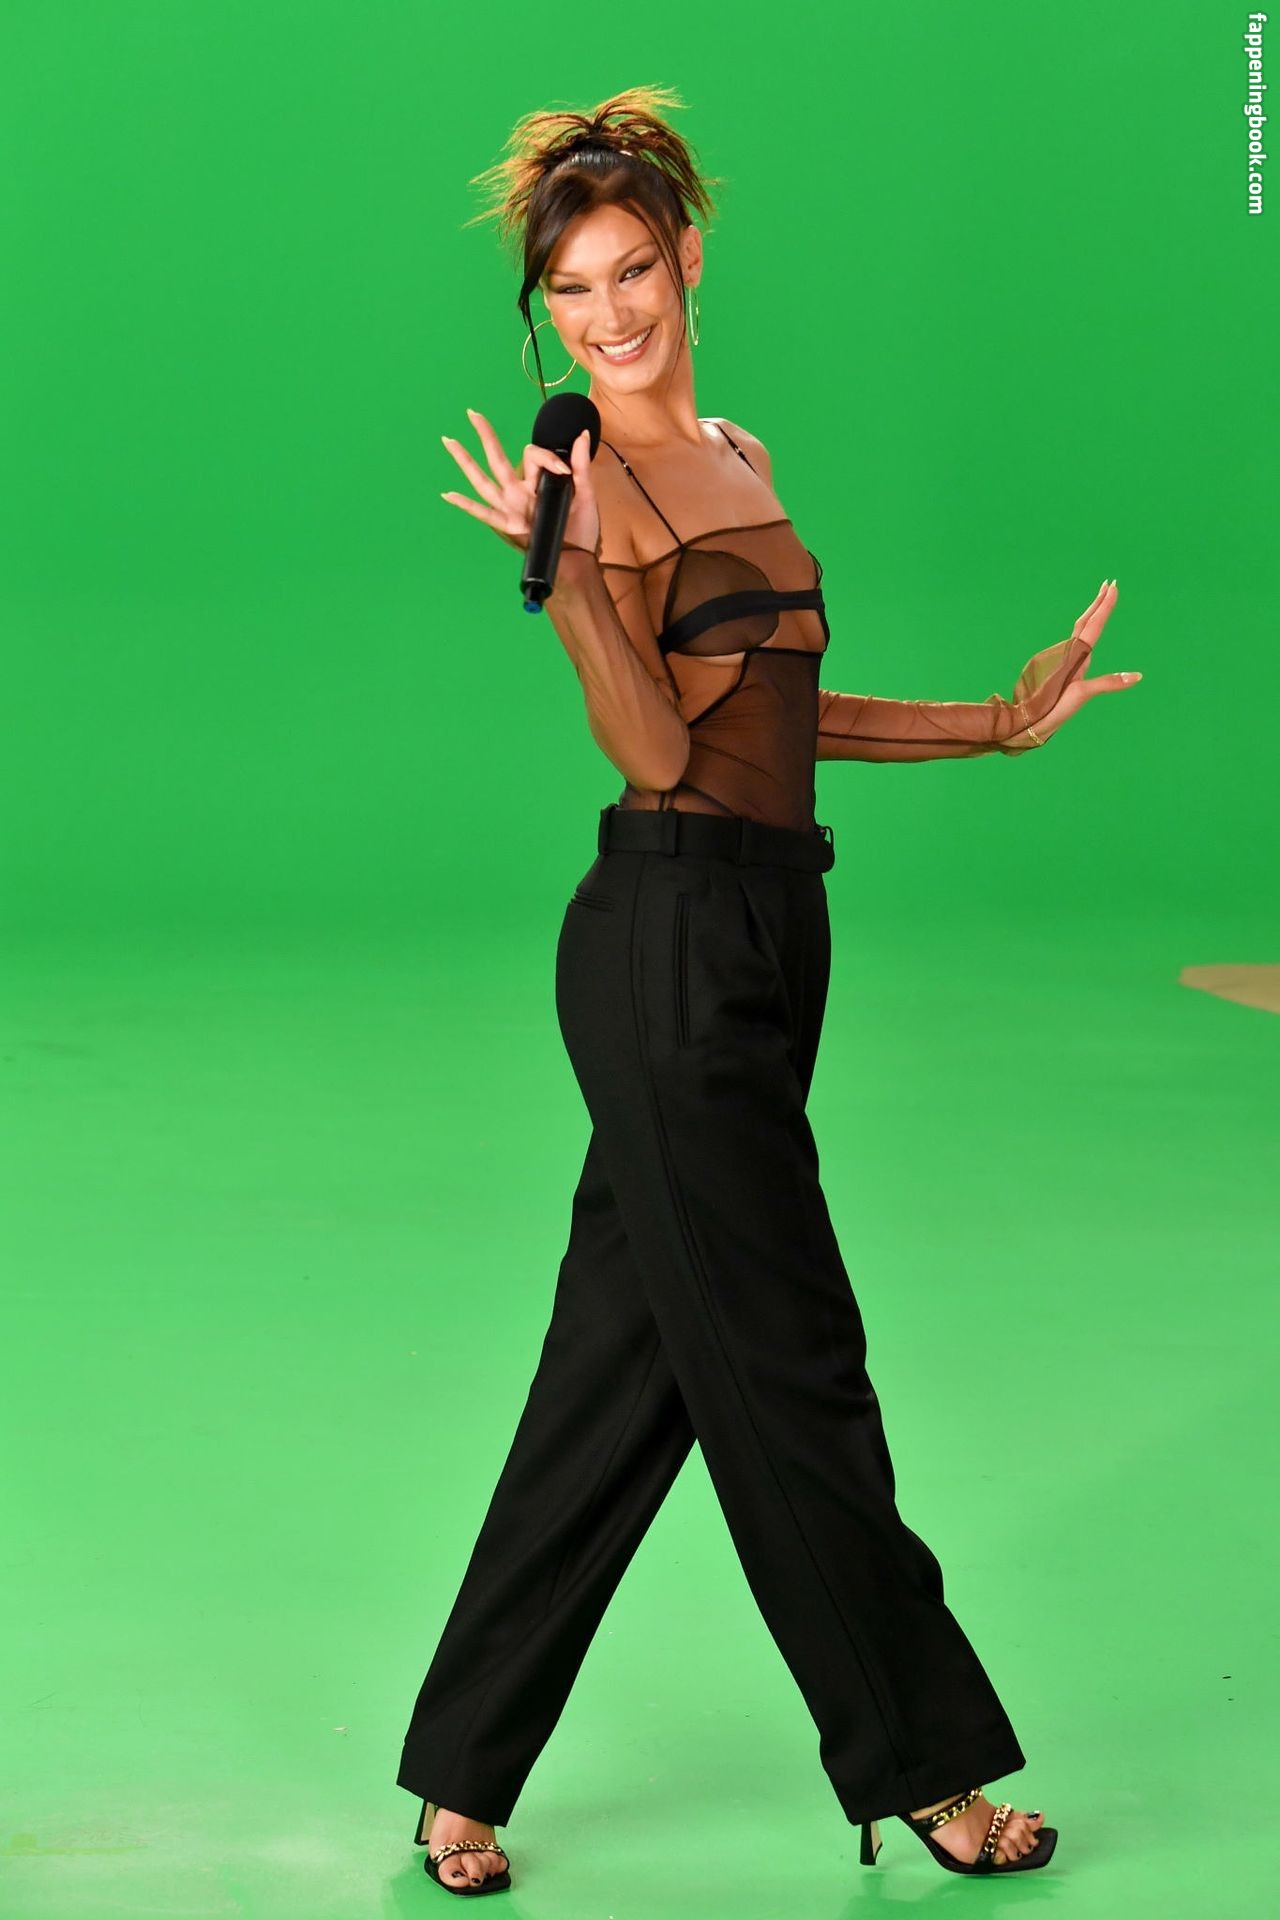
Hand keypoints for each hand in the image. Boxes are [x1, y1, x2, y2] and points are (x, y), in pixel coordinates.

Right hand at [440, 408, 600, 556]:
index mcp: (537, 482)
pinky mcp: (508, 526)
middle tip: (473, 413)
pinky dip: (466, 505)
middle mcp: (519, 492)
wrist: (578, 560)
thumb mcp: (585, 493)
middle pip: (497, 458)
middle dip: (486, 435)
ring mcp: (510, 508)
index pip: (533, 456)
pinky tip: (448, 493)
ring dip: (465, 462)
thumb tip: (581, 434)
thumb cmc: (580, 528)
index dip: (547, 458)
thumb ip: (580, 465)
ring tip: (450, 441)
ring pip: (483, 481)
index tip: (564, 471)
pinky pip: (484, 514)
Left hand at [1015, 579, 1139, 744]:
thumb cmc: (1051, 707)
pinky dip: (1083, 631)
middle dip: (1098, 602)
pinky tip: (1085, 635)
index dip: (1104, 606)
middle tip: (1109, 584)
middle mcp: (1068, 653)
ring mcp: (1061, 658)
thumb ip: (1109, 683)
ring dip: (1091, 614)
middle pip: (1085, 621)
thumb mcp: (1082, 695)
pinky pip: (1073, 642)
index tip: (1113, 587)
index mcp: (1075, 655)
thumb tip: (1137, 676)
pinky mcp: (1057, 666)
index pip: (1093, 625)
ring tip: (1100, 600)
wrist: (1024, 719)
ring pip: (1078, 629)